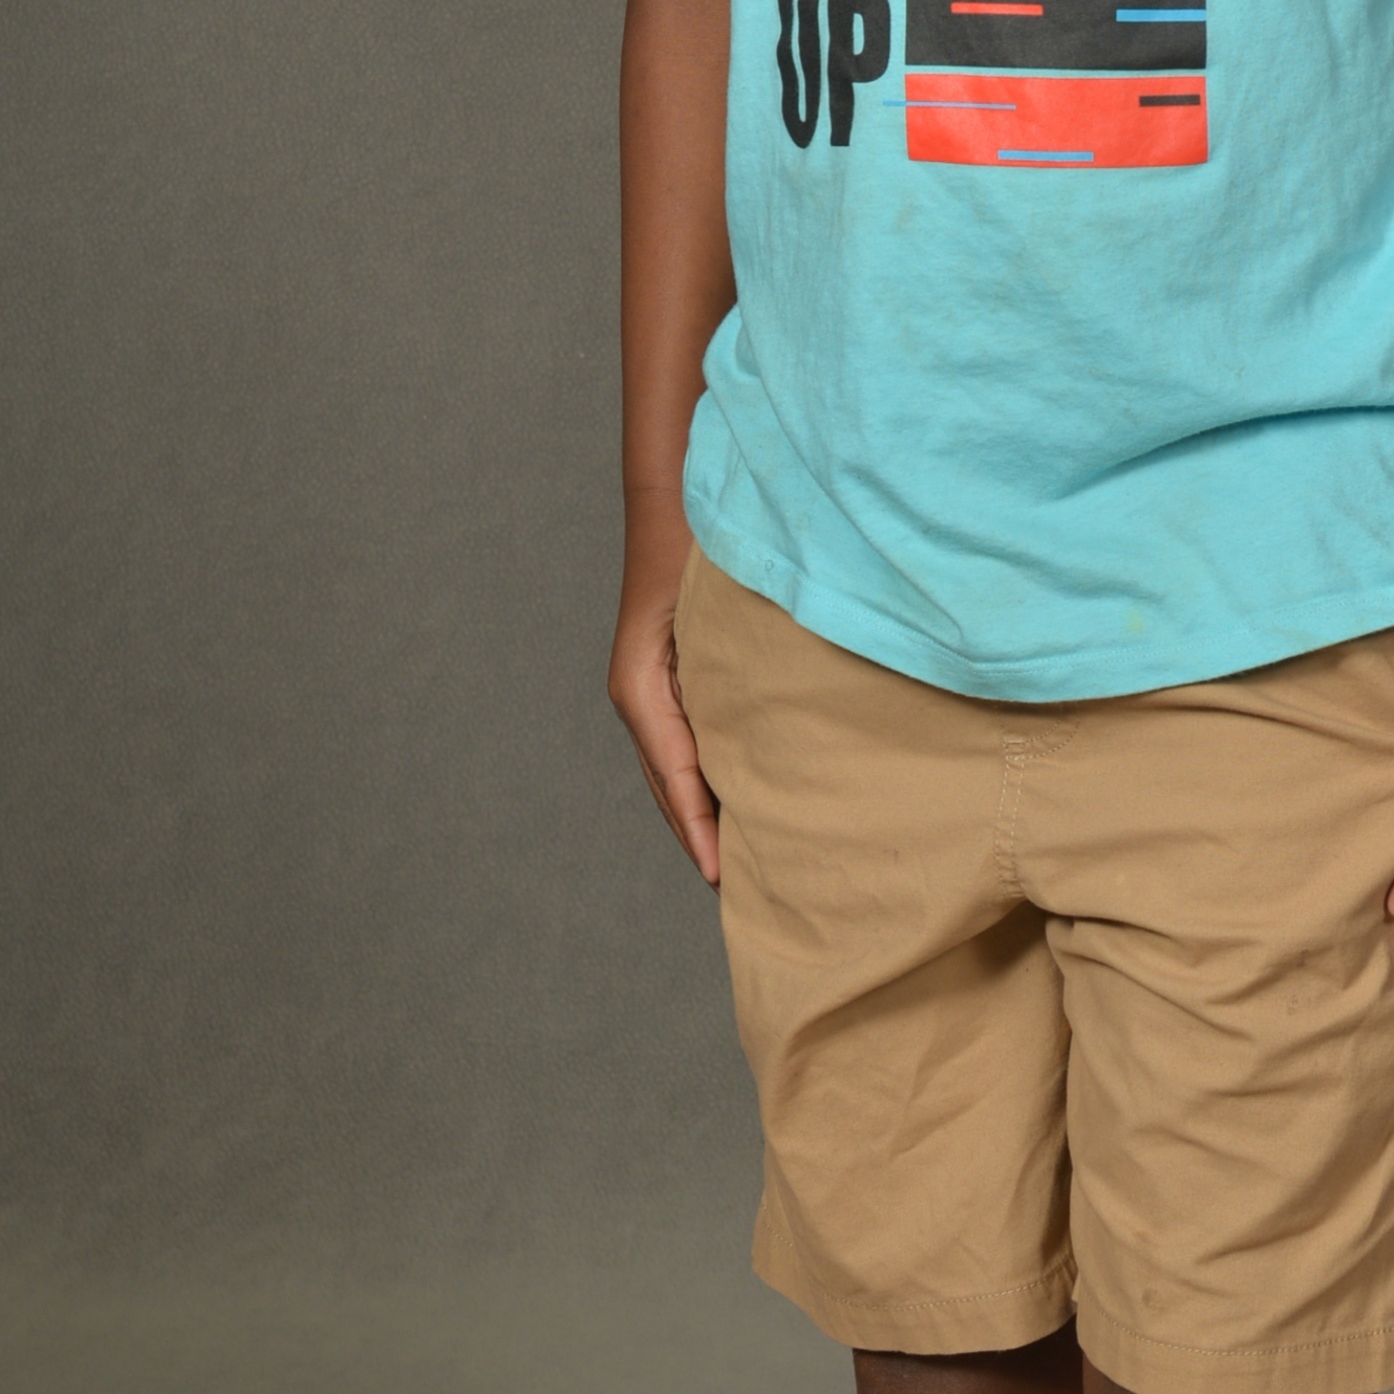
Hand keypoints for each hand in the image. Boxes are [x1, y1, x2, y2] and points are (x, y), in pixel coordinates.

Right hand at [607, 504, 720, 887]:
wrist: (676, 498)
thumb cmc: (695, 549)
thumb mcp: (708, 617)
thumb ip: (725, 675)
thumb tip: (754, 743)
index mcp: (641, 690)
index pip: (675, 779)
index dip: (700, 831)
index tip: (722, 879)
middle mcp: (640, 698)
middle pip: (671, 789)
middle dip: (703, 840)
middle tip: (744, 895)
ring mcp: (652, 691)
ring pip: (678, 772)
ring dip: (706, 816)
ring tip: (743, 865)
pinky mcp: (671, 680)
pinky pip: (690, 745)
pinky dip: (710, 781)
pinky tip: (741, 798)